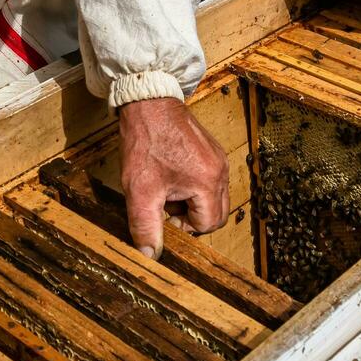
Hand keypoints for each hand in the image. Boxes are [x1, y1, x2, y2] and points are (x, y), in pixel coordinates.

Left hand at [118, 97, 228, 258]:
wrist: (148, 103)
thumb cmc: (146, 143)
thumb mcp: (141, 190)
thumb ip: (146, 227)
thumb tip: (150, 256)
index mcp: (208, 182)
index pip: (207, 225)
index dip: (183, 227)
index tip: (162, 214)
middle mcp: (220, 171)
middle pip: (216, 214)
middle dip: (190, 217)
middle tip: (165, 205)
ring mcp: (218, 159)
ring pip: (213, 197)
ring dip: (190, 202)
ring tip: (166, 188)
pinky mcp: (211, 151)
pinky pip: (209, 180)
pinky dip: (192, 186)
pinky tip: (170, 175)